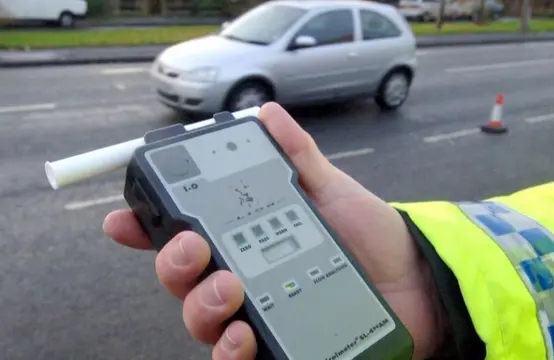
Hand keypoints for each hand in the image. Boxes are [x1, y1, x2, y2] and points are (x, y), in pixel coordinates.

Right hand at [102, 102, 446, 359]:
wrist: (415, 278)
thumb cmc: (371, 235)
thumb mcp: (330, 188)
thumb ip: (296, 156)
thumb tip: (268, 116)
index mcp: (246, 240)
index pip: (185, 237)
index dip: (148, 230)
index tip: (124, 220)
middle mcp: (243, 279)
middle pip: (183, 281)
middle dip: (175, 265)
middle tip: (197, 248)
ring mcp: (258, 316)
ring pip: (201, 322)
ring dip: (201, 307)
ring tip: (231, 288)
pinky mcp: (279, 346)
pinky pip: (237, 359)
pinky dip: (231, 352)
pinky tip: (244, 336)